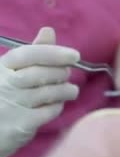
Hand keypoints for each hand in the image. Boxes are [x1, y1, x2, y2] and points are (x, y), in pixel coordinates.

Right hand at [0, 27, 78, 156]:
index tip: (74, 55)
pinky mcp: (21, 125)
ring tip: (69, 90)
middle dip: (61, 73)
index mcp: (2, 67)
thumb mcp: (12, 71)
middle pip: (41, 74)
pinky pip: (49, 111)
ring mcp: (11, 105)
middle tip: (66, 75)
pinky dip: (58, 106)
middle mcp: (4, 84)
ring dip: (65, 90)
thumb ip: (32, 52)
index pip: (28, 54)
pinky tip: (57, 104)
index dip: (54, 53)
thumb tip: (48, 31)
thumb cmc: (5, 95)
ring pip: (49, 93)